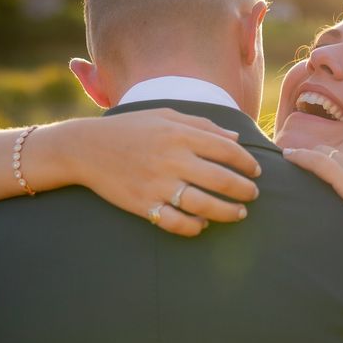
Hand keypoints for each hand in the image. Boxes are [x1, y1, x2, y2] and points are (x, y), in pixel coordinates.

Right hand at [64, 109, 260, 236]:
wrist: (86, 148)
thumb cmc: (130, 128)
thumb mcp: (166, 115)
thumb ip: (202, 125)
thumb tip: (236, 138)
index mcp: (180, 134)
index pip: (227, 150)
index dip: (247, 162)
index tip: (255, 171)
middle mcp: (172, 159)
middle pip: (222, 180)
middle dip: (245, 190)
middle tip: (253, 194)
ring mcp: (158, 184)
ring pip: (204, 205)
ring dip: (228, 212)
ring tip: (239, 213)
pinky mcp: (143, 205)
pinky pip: (175, 223)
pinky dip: (194, 227)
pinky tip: (203, 224)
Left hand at [282, 136, 342, 249]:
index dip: (341, 162)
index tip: (331, 172)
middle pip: (336, 151)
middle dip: (325, 162)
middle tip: (308, 173)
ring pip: (323, 155)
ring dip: (310, 161)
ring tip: (293, 166)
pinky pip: (314, 160)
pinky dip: (298, 157)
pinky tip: (287, 157)